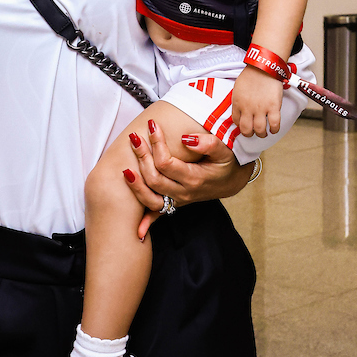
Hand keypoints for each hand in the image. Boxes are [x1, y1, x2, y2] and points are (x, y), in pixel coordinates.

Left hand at [126, 119, 251, 239]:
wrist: (230, 181)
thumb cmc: (226, 163)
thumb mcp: (224, 151)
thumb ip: (209, 143)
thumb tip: (187, 139)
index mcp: (194, 179)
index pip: (166, 163)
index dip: (157, 144)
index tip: (152, 126)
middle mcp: (184, 193)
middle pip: (154, 179)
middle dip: (141, 157)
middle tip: (134, 137)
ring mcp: (177, 200)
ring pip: (150, 198)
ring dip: (135, 184)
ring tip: (125, 167)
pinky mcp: (174, 203)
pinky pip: (157, 214)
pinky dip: (146, 221)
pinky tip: (137, 229)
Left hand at [232, 65, 282, 137]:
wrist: (264, 67)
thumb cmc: (251, 75)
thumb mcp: (238, 88)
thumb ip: (238, 100)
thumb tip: (240, 109)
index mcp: (238, 103)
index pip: (236, 121)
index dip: (241, 126)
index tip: (245, 125)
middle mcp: (248, 108)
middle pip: (246, 129)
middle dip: (249, 134)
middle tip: (253, 132)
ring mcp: (261, 108)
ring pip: (259, 130)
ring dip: (261, 134)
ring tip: (264, 132)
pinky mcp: (273, 107)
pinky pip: (274, 124)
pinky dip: (274, 129)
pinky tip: (274, 129)